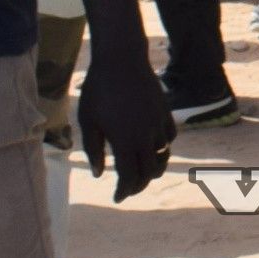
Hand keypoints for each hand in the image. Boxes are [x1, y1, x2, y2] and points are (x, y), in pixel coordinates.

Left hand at [76, 50, 176, 201]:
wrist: (121, 59)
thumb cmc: (98, 89)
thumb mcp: (88, 121)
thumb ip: (94, 149)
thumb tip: (98, 173)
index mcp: (125, 141)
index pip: (128, 177)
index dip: (123, 191)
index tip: (117, 198)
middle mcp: (145, 136)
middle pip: (147, 172)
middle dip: (137, 184)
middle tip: (128, 189)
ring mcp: (158, 123)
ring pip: (162, 156)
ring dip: (153, 168)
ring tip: (143, 172)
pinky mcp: (165, 112)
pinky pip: (170, 137)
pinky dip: (163, 147)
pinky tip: (154, 147)